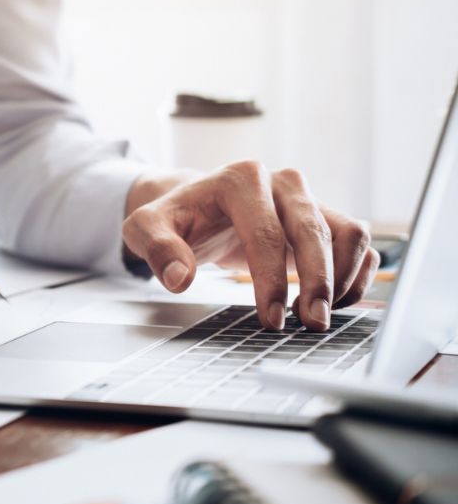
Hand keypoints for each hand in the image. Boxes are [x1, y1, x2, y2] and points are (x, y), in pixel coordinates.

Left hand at [122, 162, 378, 331]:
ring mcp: (307, 198)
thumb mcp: (146, 229)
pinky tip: (336, 301)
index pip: (266, 233)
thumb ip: (156, 249)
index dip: (272, 279)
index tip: (271, 319)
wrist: (196, 205)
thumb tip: (178, 278)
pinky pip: (357, 240)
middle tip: (310, 324)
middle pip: (314, 231)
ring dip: (343, 277)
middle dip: (318, 281)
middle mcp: (281, 183)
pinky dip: (356, 272)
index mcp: (240, 180)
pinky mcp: (324, 216)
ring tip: (321, 315)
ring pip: (347, 233)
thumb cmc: (176, 218)